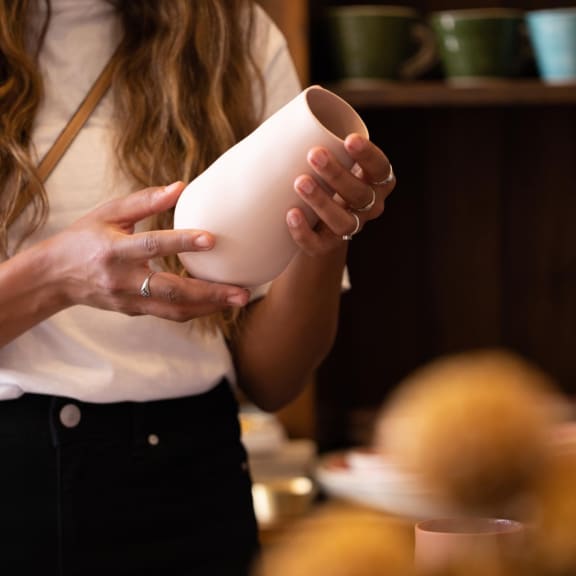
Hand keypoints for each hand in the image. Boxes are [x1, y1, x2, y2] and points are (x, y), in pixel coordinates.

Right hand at [44, 182, 249, 320]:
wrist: (56, 277)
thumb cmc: (84, 238)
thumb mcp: (108, 213)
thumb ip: (145, 201)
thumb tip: (181, 186)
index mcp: (114, 250)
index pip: (151, 245)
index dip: (181, 242)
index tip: (212, 239)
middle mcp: (123, 280)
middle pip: (171, 290)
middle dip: (210, 293)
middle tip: (242, 292)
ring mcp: (129, 300)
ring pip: (174, 310)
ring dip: (210, 307)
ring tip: (239, 299)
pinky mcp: (134, 312)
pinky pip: (170, 313)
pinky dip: (195, 309)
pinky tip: (218, 302)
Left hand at [286, 133, 394, 253]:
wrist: (315, 219)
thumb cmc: (322, 175)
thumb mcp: (330, 155)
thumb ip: (321, 135)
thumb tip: (305, 97)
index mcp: (376, 180)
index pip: (380, 168)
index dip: (368, 156)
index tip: (350, 139)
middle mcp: (369, 206)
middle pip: (359, 194)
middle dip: (337, 175)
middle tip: (314, 155)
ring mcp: (350, 228)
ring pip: (343, 222)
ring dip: (322, 202)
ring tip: (299, 182)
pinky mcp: (327, 246)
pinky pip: (319, 244)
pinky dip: (304, 232)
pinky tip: (291, 214)